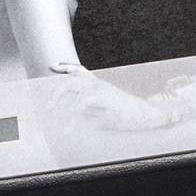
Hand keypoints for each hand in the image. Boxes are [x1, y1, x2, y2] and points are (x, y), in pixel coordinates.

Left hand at [48, 63, 163, 132]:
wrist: (147, 114)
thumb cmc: (128, 115)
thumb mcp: (106, 113)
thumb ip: (92, 112)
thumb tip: (80, 117)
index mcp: (99, 85)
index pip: (81, 71)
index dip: (66, 67)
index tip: (53, 66)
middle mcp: (98, 83)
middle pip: (72, 77)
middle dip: (57, 90)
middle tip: (49, 107)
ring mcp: (101, 88)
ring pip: (73, 85)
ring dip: (58, 96)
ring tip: (51, 110)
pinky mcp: (103, 98)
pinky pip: (81, 104)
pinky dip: (71, 117)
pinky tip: (67, 129)